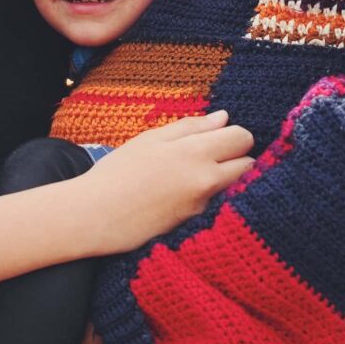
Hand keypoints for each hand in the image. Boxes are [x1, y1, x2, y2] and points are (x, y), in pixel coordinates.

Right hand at [82, 112, 254, 250]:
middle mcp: (207, 180)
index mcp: (195, 152)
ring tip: (195, 176)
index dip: (234, 135)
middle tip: (211, 157)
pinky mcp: (197, 225)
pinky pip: (216, 205)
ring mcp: (204, 206)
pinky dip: (209, 198)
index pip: (242, 138)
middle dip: (237, 157)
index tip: (218, 137)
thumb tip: (223, 117)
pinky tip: (183, 197)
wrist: (96, 217)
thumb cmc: (117, 173)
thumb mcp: (151, 140)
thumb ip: (191, 127)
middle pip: (248, 163)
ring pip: (235, 185)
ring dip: (226, 178)